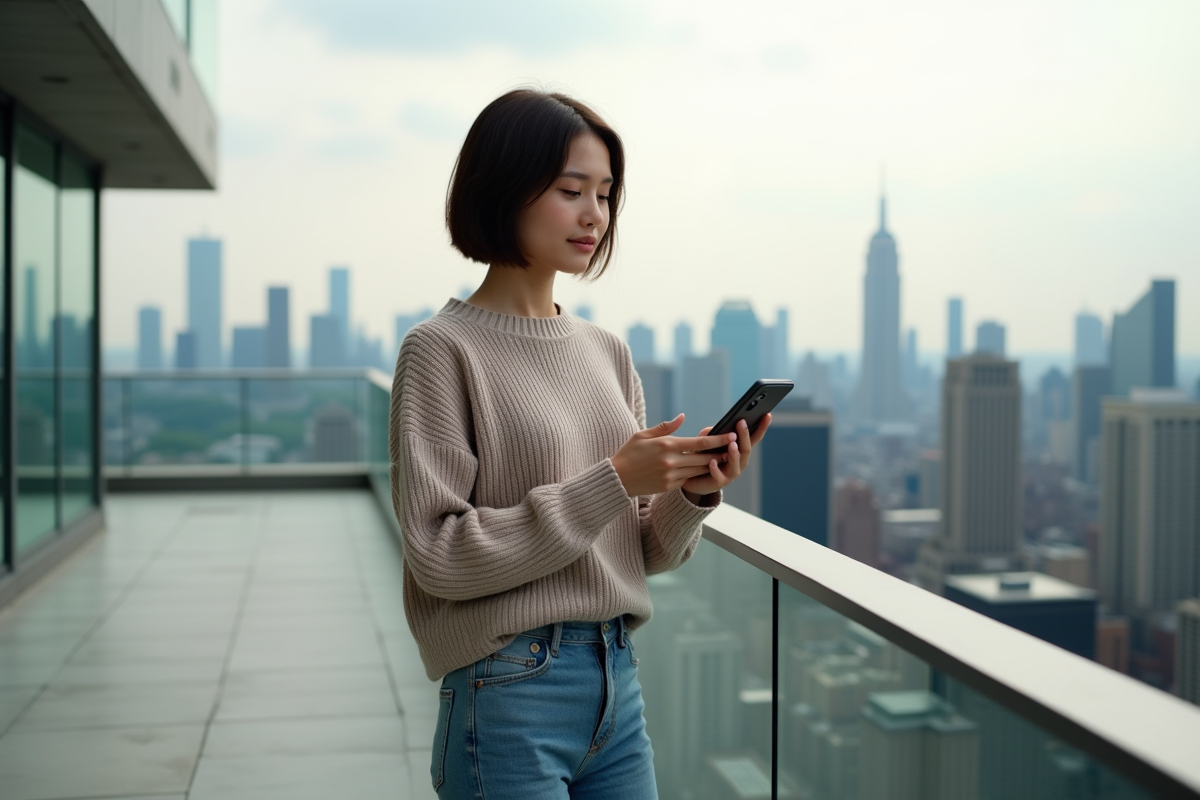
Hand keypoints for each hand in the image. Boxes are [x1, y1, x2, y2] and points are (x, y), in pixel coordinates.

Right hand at [610, 414, 736, 496]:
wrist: (617, 479)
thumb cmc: (628, 453)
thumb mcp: (643, 434)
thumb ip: (666, 427)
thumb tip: (683, 417)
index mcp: (667, 445)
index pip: (700, 443)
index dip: (719, 440)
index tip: (731, 435)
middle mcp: (672, 462)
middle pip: (705, 458)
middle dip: (721, 453)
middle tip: (734, 447)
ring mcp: (671, 476)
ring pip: (699, 470)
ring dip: (712, 464)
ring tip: (724, 457)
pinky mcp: (669, 487)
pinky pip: (688, 479)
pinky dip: (696, 474)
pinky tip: (705, 469)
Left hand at [681, 414, 771, 500]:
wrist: (695, 479)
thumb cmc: (704, 456)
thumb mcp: (707, 442)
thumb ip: (712, 434)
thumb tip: (716, 429)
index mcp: (740, 450)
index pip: (754, 437)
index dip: (761, 427)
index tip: (767, 414)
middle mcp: (740, 462)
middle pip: (746, 449)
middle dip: (745, 435)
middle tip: (742, 422)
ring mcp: (731, 473)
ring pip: (736, 464)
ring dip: (734, 454)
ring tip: (732, 444)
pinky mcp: (719, 482)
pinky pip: (719, 476)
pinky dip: (716, 469)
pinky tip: (712, 462)